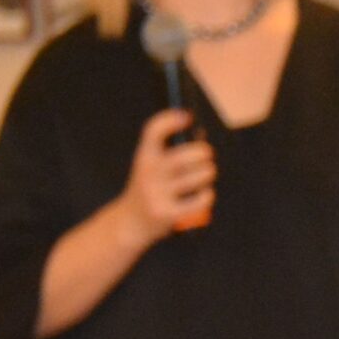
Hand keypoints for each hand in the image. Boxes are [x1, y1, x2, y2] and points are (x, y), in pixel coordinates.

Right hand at [120, 108, 215, 238]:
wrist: (129, 222)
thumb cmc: (149, 188)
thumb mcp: (151, 166)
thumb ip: (171, 152)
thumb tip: (202, 136)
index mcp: (144, 157)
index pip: (154, 131)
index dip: (170, 120)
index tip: (187, 116)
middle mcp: (148, 173)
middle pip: (186, 156)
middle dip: (204, 153)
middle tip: (207, 156)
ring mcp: (157, 194)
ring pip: (198, 176)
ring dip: (208, 173)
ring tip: (206, 174)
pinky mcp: (167, 213)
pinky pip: (200, 199)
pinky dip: (207, 195)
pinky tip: (204, 194)